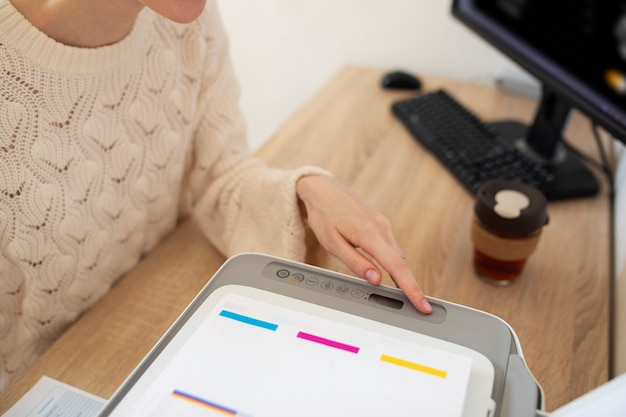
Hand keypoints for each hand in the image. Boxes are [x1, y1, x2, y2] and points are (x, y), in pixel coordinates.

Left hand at [296, 175, 431, 313]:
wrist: (323, 190)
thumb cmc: (324, 216)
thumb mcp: (333, 243)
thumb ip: (356, 263)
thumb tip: (376, 280)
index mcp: (369, 234)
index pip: (396, 267)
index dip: (411, 289)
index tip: (422, 304)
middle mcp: (381, 227)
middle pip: (402, 263)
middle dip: (411, 286)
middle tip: (419, 306)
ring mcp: (383, 224)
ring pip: (398, 255)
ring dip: (403, 274)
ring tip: (407, 294)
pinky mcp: (381, 223)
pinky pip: (392, 247)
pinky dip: (395, 262)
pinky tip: (392, 272)